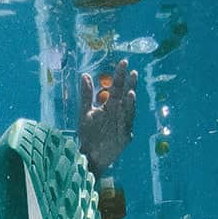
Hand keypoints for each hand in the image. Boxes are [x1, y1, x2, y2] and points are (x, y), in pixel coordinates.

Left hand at [77, 58, 137, 177]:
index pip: (116, 87)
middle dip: (129, 85)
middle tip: (132, 72)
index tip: (124, 62)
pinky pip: (126, 124)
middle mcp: (118, 112)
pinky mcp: (124, 135)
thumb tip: (85, 75)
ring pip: (128, 110)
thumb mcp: (85, 113)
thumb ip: (86, 94)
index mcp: (110, 105)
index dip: (120, 76)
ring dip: (130, 102)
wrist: (89, 155)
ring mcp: (123, 123)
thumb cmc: (89, 134)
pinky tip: (128, 108)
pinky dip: (127, 116)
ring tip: (131, 91)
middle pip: (125, 96)